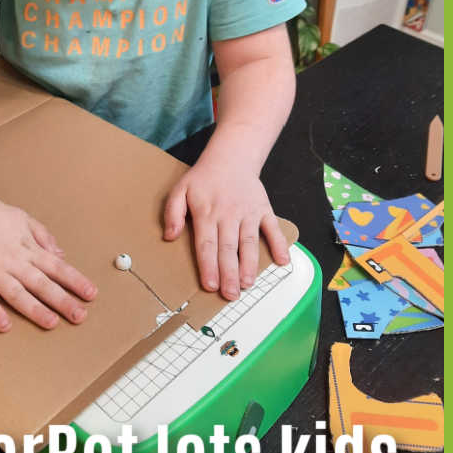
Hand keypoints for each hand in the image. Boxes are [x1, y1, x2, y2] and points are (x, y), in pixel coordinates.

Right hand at [0, 185, 96, 331]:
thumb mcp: (24, 220)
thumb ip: (43, 237)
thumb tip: (62, 254)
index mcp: (28, 249)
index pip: (57, 267)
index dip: (75, 281)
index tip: (91, 294)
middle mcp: (14, 262)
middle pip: (42, 284)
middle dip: (62, 301)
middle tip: (80, 316)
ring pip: (17, 294)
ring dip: (35, 309)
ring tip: (51, 323)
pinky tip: (5, 326)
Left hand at [163, 156, 289, 299]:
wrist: (231, 157)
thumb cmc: (204, 178)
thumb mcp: (180, 190)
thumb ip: (172, 213)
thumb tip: (169, 237)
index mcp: (206, 213)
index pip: (207, 244)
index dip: (209, 266)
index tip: (211, 285)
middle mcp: (228, 215)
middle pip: (228, 248)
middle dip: (229, 273)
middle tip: (230, 294)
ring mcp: (248, 213)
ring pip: (249, 242)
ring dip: (249, 264)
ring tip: (247, 284)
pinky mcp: (264, 209)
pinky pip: (272, 228)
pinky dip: (279, 244)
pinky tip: (282, 261)